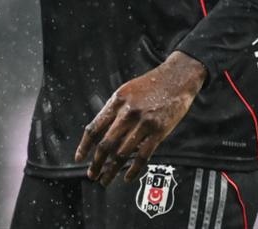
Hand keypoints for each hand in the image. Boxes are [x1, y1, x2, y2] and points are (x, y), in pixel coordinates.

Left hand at [74, 51, 206, 185]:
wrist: (177, 77)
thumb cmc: (151, 85)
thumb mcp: (126, 91)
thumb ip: (114, 109)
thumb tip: (100, 131)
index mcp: (117, 102)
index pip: (94, 128)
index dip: (84, 146)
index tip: (80, 158)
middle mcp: (127, 113)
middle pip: (105, 144)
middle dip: (96, 163)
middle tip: (92, 174)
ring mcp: (143, 123)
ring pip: (122, 154)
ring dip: (111, 171)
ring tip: (106, 180)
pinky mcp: (158, 131)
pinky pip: (142, 156)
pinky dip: (133, 170)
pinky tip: (127, 177)